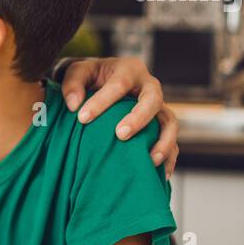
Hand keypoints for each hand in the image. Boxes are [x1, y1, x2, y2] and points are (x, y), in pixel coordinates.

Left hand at [60, 56, 179, 175]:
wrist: (101, 81)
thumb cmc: (88, 78)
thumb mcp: (77, 73)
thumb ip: (72, 84)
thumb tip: (73, 104)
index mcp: (129, 70)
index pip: (119, 84)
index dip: (102, 101)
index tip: (82, 118)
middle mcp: (148, 86)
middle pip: (153, 100)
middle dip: (139, 118)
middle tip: (120, 135)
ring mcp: (158, 107)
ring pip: (170, 122)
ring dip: (163, 141)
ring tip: (150, 160)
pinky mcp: (160, 125)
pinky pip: (171, 140)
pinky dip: (170, 157)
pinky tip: (161, 175)